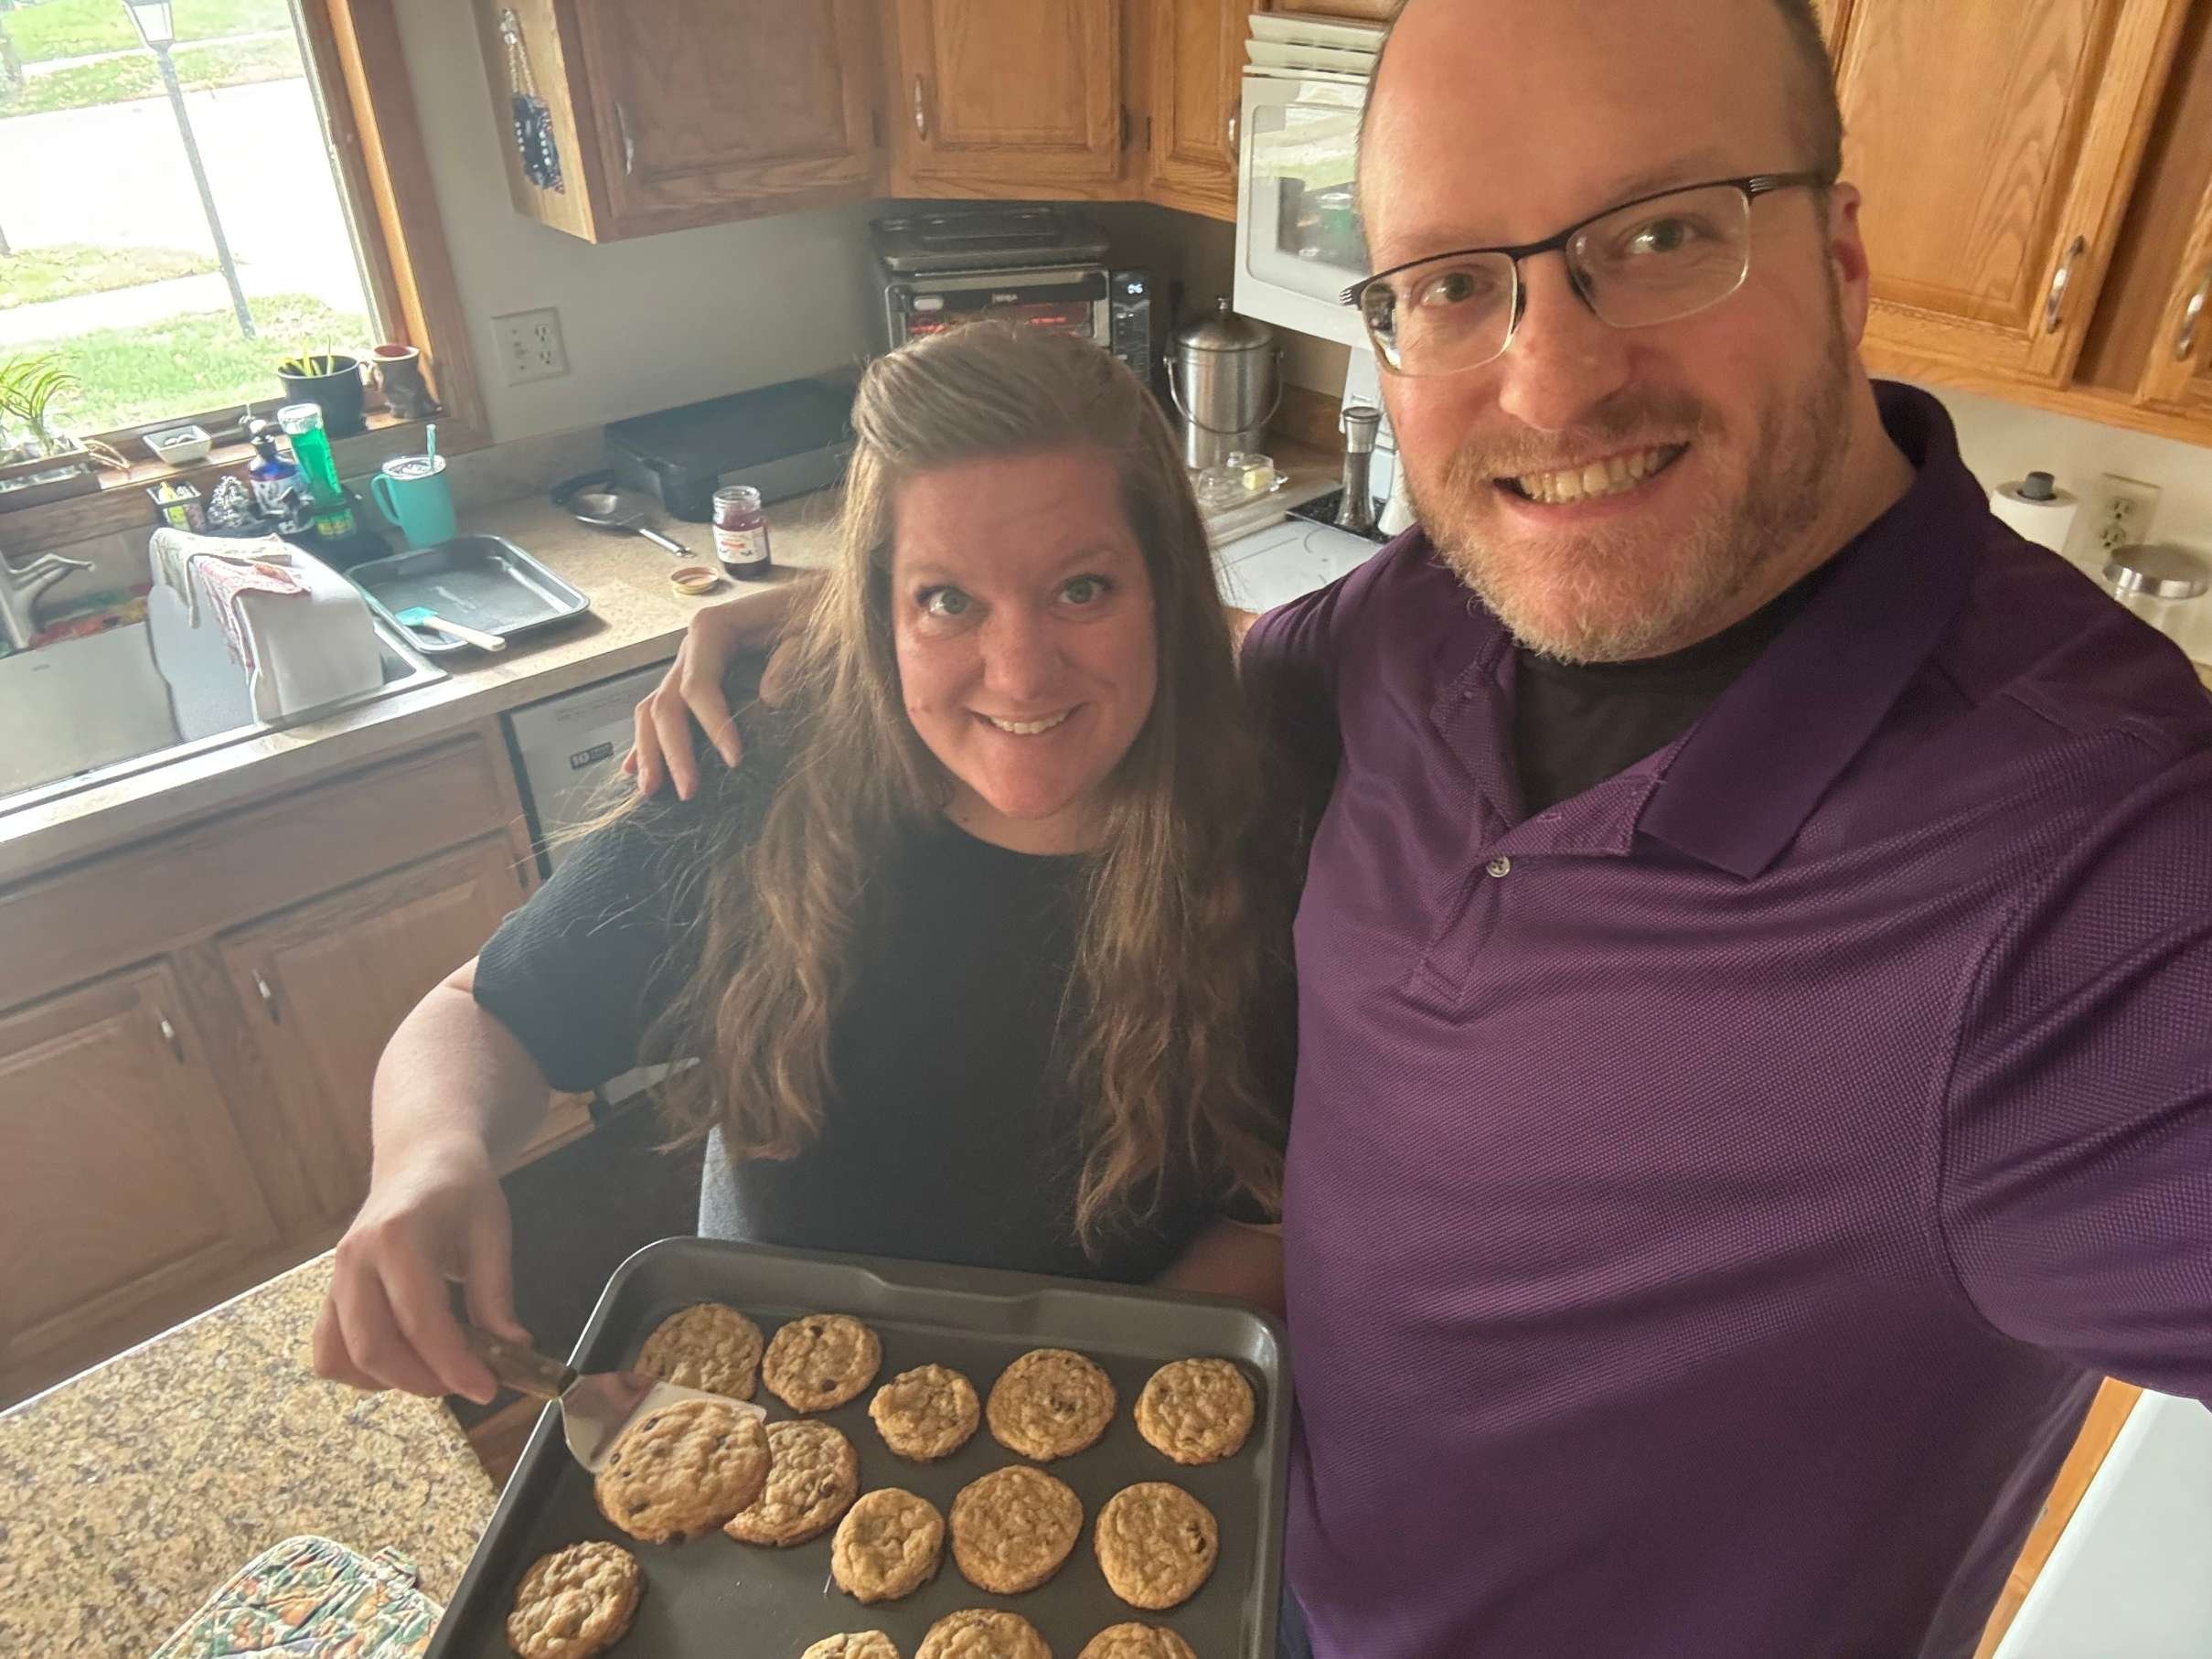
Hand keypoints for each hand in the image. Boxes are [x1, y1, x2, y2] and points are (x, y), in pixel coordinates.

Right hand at [312, 1138, 525, 1404]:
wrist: (420, 1160)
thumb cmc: (460, 1191)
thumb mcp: (492, 1233)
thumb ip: (496, 1294)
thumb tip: (511, 1350)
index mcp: (398, 1237)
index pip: (420, 1320)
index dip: (453, 1364)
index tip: (487, 1388)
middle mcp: (355, 1260)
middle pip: (373, 1347)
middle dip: (423, 1381)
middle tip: (467, 1383)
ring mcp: (333, 1278)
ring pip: (343, 1357)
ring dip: (390, 1381)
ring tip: (438, 1371)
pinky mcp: (328, 1294)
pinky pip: (329, 1352)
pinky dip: (361, 1372)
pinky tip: (402, 1363)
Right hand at [626, 580, 807, 798]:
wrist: (812, 600)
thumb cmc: (811, 612)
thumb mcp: (811, 627)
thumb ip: (791, 658)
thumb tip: (770, 698)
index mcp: (712, 629)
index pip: (698, 685)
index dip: (712, 724)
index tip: (734, 759)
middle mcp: (692, 647)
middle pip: (666, 703)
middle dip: (672, 750)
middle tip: (688, 791)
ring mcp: (689, 664)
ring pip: (654, 709)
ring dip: (650, 752)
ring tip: (651, 790)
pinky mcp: (695, 679)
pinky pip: (663, 710)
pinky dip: (649, 740)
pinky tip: (635, 768)